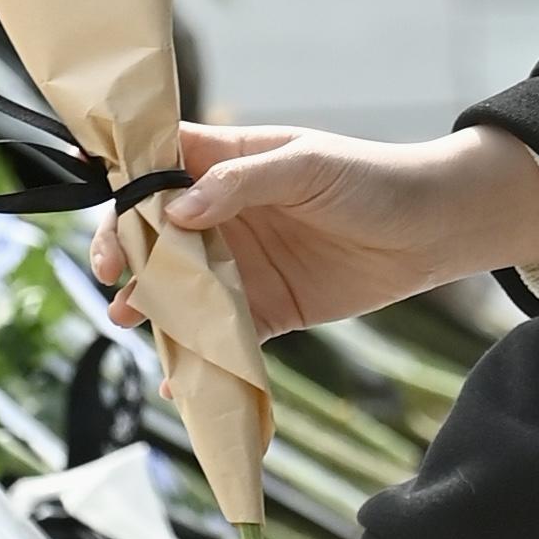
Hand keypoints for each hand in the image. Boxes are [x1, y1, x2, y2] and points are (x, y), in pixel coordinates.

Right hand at [92, 119, 538, 341]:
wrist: (433, 230)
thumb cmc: (372, 178)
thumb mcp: (307, 165)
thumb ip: (240, 183)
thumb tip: (176, 210)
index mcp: (226, 162)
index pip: (157, 164)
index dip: (124, 184)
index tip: (105, 210)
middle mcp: (223, 213)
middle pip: (154, 231)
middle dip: (126, 251)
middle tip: (113, 275)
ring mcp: (241, 264)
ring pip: (178, 287)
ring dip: (150, 303)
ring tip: (129, 318)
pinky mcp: (265, 310)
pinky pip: (219, 335)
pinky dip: (196, 356)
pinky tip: (176, 376)